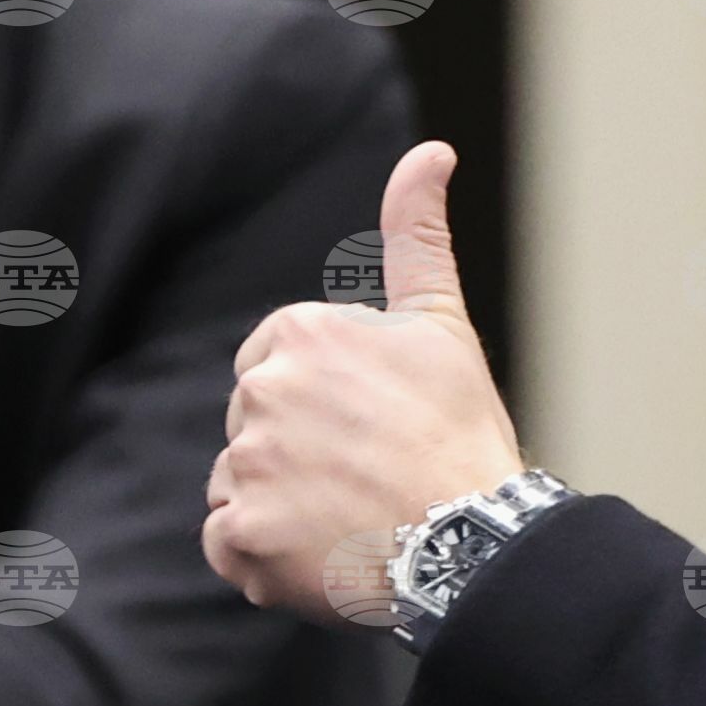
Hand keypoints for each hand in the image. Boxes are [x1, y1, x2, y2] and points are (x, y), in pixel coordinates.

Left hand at [203, 141, 525, 622]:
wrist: (475, 543)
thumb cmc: (461, 431)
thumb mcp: (441, 321)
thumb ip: (416, 232)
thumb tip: (431, 150)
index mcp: (299, 335)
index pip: (274, 366)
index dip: (322, 401)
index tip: (371, 427)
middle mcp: (261, 393)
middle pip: (253, 426)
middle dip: (297, 451)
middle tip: (369, 476)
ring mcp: (247, 468)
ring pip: (240, 484)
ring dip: (282, 505)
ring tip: (352, 517)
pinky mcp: (242, 537)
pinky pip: (230, 543)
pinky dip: (264, 556)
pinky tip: (323, 554)